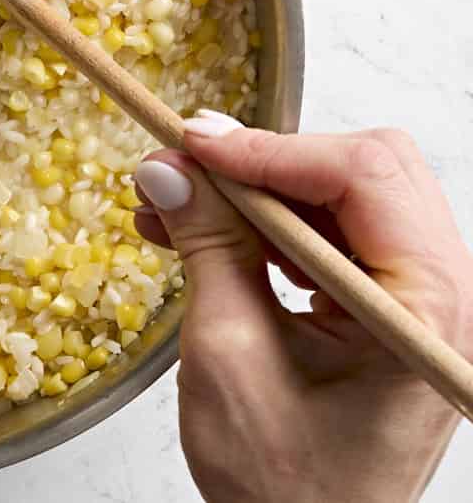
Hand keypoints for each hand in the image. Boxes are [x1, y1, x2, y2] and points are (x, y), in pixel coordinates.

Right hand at [133, 111, 472, 502]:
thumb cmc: (283, 489)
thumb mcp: (229, 357)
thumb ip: (208, 247)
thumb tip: (170, 170)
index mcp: (428, 311)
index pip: (365, 176)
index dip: (270, 149)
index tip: (190, 143)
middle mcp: (441, 296)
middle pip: (365, 171)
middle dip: (264, 162)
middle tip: (182, 167)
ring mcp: (417, 301)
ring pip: (342, 196)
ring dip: (255, 193)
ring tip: (172, 203)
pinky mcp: (385, 309)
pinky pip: (331, 236)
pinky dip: (265, 225)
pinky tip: (202, 232)